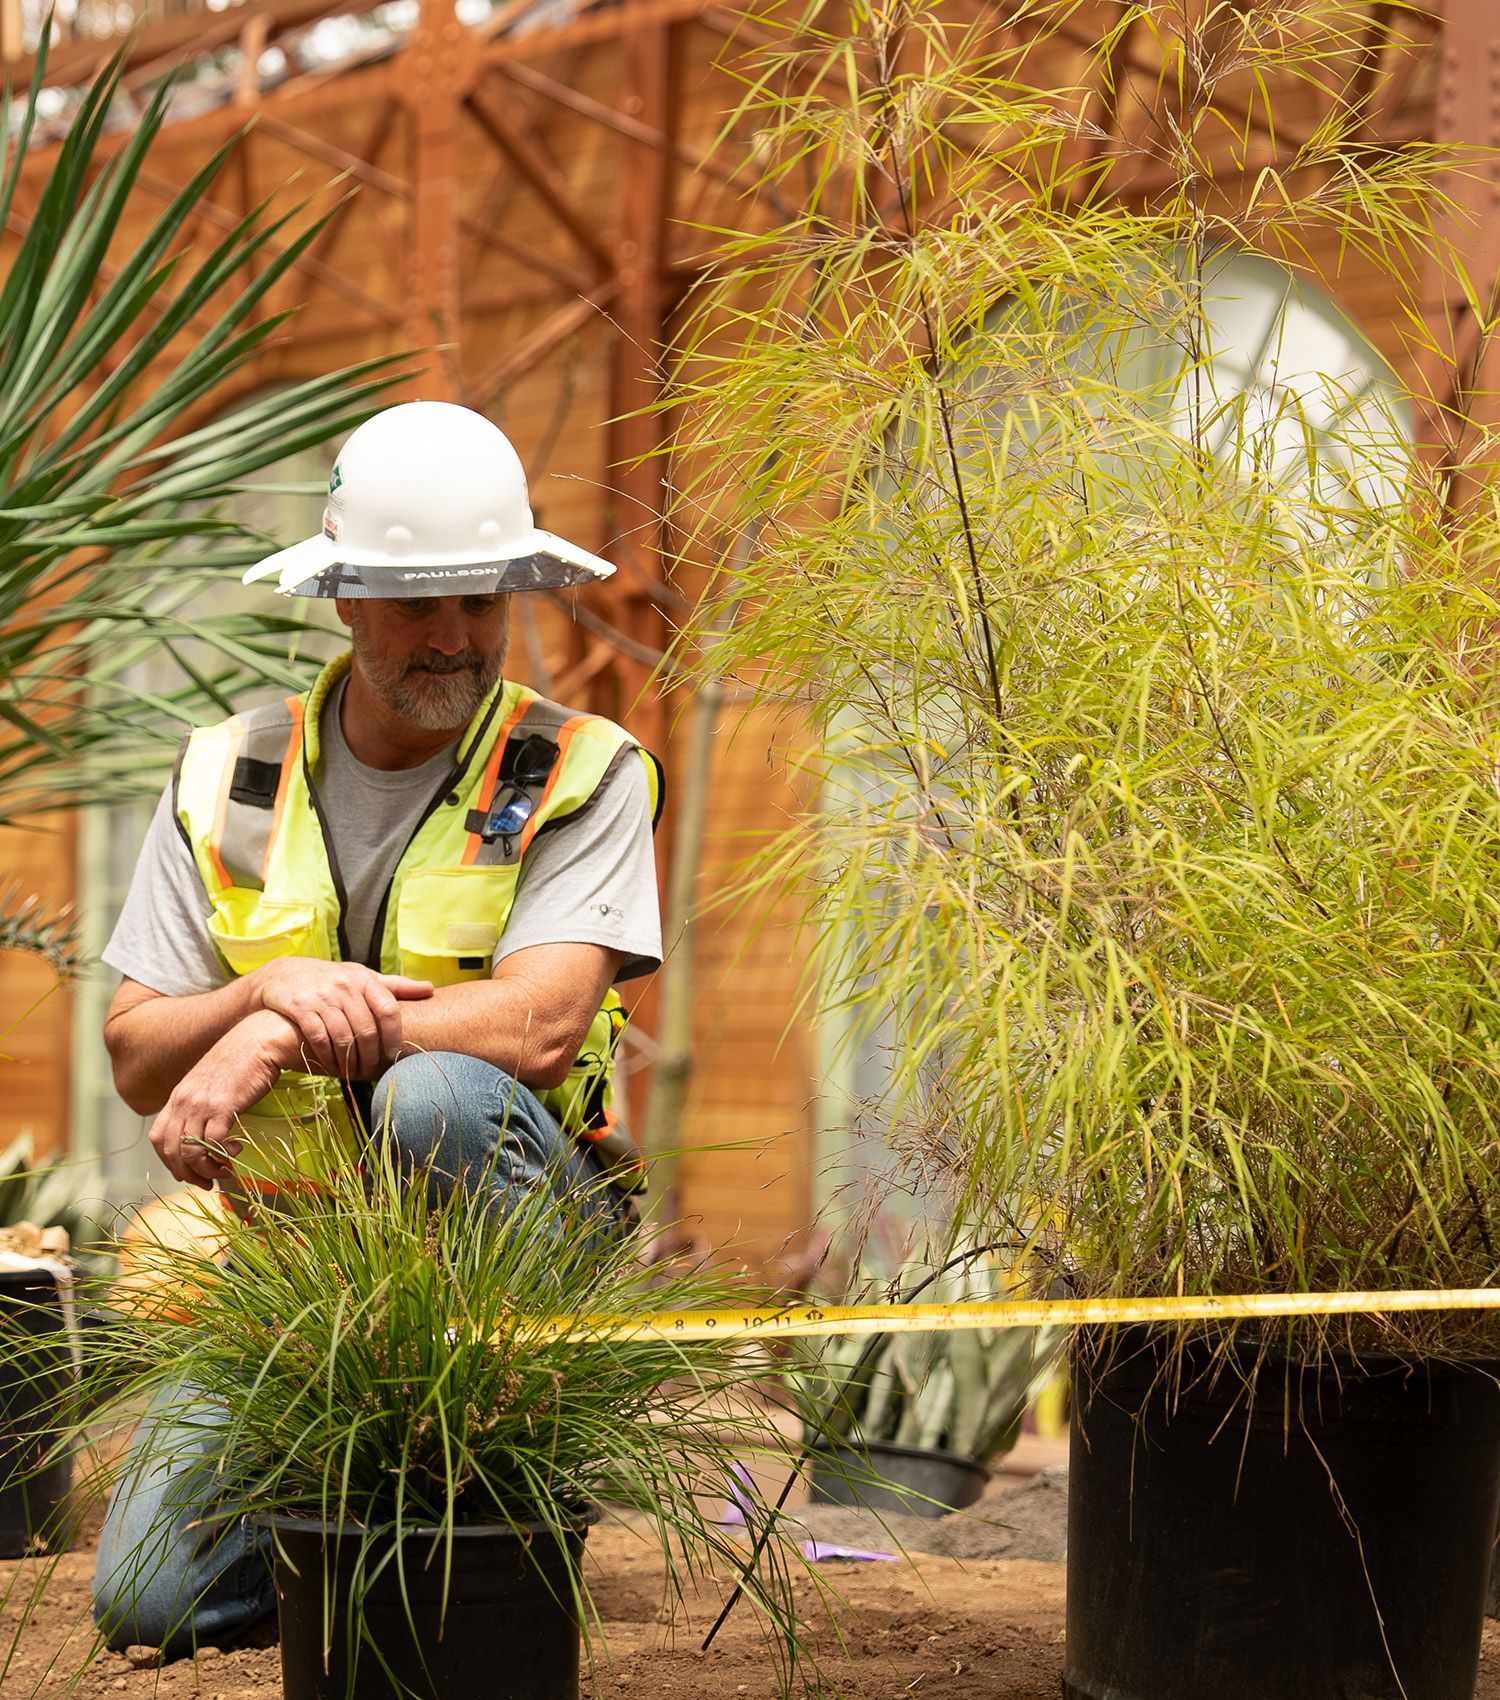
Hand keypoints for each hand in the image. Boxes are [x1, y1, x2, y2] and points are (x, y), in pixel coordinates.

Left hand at [148, 1009, 299, 1189]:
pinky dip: (223, 1154)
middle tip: (208, 1182)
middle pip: (170, 1151)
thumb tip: (207, 1128)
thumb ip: (202, 1102)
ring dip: (206, 1169)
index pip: (158, 1138)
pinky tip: (237, 1150)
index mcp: (178, 1096)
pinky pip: (214, 1143)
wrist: (260, 1039)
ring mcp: (201, 1104)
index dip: (169, 1160)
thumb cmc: (242, 1059)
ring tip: (225, 1170)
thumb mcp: (212, 1081)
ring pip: (190, 1152)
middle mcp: (184, 1102)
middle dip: (187, 1174)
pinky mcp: (223, 1107)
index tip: (188, 1170)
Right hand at [252, 957, 432, 1079]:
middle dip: (371, 1056)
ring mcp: (322, 997)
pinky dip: (327, 1057)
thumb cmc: (331, 979)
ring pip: (343, 1037)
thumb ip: (395, 986)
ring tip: (353, 1073)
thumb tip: (431, 989)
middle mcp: (344, 986)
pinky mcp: (300, 1008)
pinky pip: (319, 1038)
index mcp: (364, 978)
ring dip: (349, 1061)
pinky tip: (331, 1066)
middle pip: (366, 1029)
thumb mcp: (362, 976)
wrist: (282, 974)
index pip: (388, 1009)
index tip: (394, 1055)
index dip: (394, 1036)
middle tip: (372, 1071)